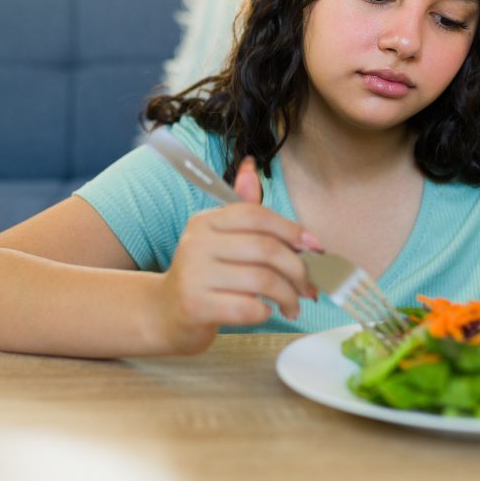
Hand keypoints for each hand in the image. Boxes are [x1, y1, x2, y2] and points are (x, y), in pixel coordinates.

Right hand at [155, 156, 321, 353]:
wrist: (165, 314)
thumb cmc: (203, 275)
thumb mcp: (218, 238)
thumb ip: (241, 209)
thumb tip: (250, 166)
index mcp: (206, 221)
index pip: (256, 215)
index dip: (291, 230)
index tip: (314, 247)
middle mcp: (197, 243)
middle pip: (265, 249)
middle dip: (298, 270)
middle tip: (309, 287)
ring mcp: (195, 275)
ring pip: (262, 280)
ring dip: (288, 296)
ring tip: (293, 305)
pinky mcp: (196, 307)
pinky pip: (248, 308)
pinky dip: (266, 312)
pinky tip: (266, 312)